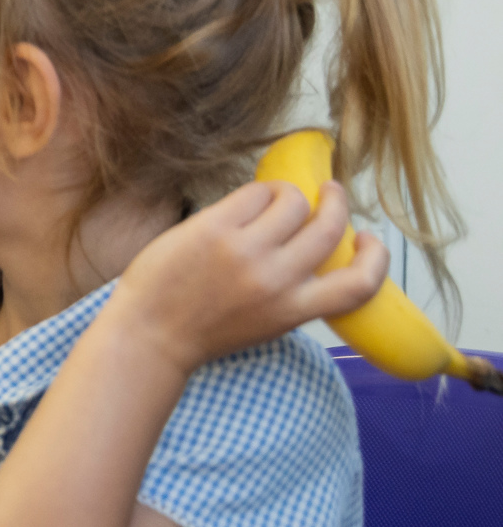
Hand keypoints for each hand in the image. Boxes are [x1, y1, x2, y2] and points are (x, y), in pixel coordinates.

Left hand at [106, 180, 387, 372]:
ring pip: (294, 201)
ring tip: (278, 196)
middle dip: (337, 203)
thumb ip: (293, 293)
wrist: (148, 335)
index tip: (369, 240)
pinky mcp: (214, 228)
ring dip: (292, 193)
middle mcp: (276, 280)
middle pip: (330, 228)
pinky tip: (249, 199)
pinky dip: (258, 190)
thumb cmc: (201, 328)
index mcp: (293, 311)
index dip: (377, 258)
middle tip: (330, 192)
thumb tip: (310, 247)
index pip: (360, 285)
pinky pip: (253, 192)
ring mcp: (245, 252)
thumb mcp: (264, 323)